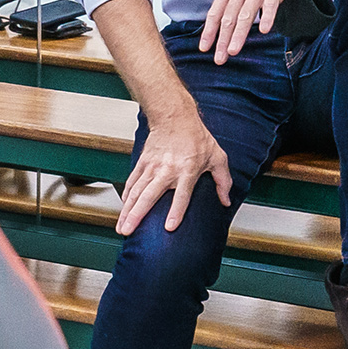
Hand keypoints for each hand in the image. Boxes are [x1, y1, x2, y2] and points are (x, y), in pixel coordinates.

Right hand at [117, 111, 231, 234]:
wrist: (176, 117)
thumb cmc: (198, 138)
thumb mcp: (217, 157)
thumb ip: (224, 181)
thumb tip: (226, 201)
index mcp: (188, 170)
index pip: (182, 195)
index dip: (176, 212)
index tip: (168, 227)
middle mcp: (167, 170)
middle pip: (150, 196)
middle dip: (137, 215)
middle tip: (128, 231)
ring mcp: (152, 167)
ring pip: (136, 191)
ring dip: (127, 210)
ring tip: (121, 227)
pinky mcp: (143, 162)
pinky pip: (132, 182)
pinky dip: (126, 196)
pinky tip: (123, 209)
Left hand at [200, 0, 304, 63]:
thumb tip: (223, 20)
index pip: (215, 13)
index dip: (209, 32)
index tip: (204, 48)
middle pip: (228, 18)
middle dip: (222, 40)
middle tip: (219, 59)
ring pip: (246, 16)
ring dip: (239, 35)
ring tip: (233, 51)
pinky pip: (270, 6)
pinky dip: (266, 18)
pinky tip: (263, 30)